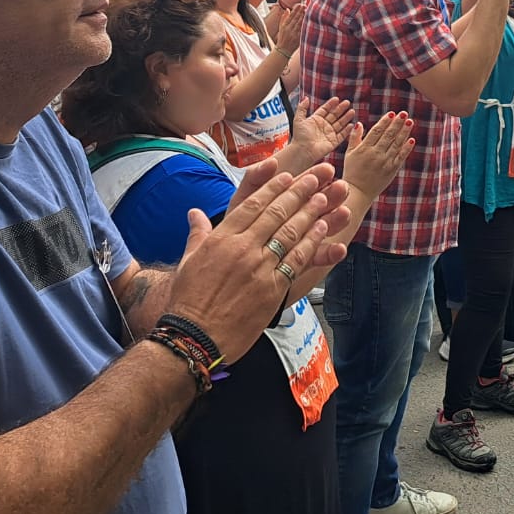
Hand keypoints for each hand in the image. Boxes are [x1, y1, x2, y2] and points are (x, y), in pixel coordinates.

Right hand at [166, 164, 350, 362]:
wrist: (194, 337)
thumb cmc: (188, 301)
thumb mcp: (189, 261)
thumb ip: (198, 233)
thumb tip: (194, 212)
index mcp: (222, 238)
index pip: (252, 205)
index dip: (272, 188)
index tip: (287, 176)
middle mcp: (242, 248)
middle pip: (276, 213)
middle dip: (298, 193)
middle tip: (314, 179)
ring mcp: (259, 268)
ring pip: (290, 232)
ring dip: (309, 213)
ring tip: (324, 197)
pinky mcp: (273, 288)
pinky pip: (297, 260)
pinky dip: (312, 243)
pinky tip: (322, 230)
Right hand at [273, 5, 304, 56]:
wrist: (283, 50)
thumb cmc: (282, 38)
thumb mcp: (280, 28)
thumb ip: (283, 18)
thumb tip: (287, 9)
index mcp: (284, 26)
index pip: (290, 16)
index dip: (295, 9)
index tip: (299, 4)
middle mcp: (289, 29)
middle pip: (296, 18)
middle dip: (301, 11)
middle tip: (305, 5)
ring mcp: (294, 34)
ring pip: (300, 23)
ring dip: (304, 16)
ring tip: (307, 10)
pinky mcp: (299, 38)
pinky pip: (303, 30)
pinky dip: (305, 24)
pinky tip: (308, 20)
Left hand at [291, 97, 355, 163]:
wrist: (302, 150)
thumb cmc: (299, 136)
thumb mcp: (298, 119)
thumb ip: (302, 108)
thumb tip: (306, 98)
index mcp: (316, 120)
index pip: (325, 110)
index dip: (331, 104)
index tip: (337, 99)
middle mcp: (323, 126)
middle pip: (334, 115)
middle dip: (341, 109)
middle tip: (347, 103)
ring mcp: (329, 134)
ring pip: (340, 124)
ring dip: (346, 118)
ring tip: (352, 111)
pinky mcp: (333, 142)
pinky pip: (342, 135)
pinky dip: (347, 130)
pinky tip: (351, 125)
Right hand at [342, 111, 416, 196]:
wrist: (358, 192)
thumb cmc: (352, 171)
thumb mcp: (349, 153)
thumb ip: (354, 138)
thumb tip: (359, 123)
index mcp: (364, 149)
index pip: (376, 131)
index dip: (385, 121)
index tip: (392, 113)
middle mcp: (375, 155)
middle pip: (388, 136)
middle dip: (397, 123)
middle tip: (404, 113)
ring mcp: (385, 163)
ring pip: (396, 144)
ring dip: (404, 132)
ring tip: (409, 122)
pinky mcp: (392, 170)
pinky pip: (401, 157)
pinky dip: (407, 148)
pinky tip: (411, 139)